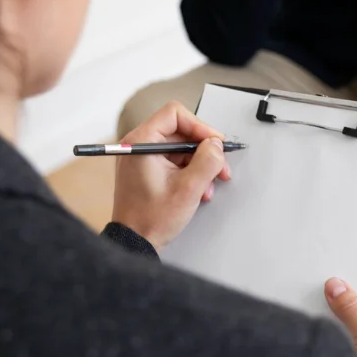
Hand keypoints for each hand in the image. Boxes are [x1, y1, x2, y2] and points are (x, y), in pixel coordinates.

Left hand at [110, 102, 231, 250]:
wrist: (135, 242)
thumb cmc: (152, 218)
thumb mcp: (189, 188)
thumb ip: (207, 161)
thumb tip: (216, 145)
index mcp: (141, 142)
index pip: (175, 114)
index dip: (200, 126)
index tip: (215, 144)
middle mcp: (138, 145)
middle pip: (180, 132)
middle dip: (204, 150)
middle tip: (221, 168)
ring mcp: (142, 158)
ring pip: (180, 148)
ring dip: (199, 165)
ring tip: (209, 186)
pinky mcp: (146, 169)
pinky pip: (174, 161)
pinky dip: (189, 172)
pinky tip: (199, 190)